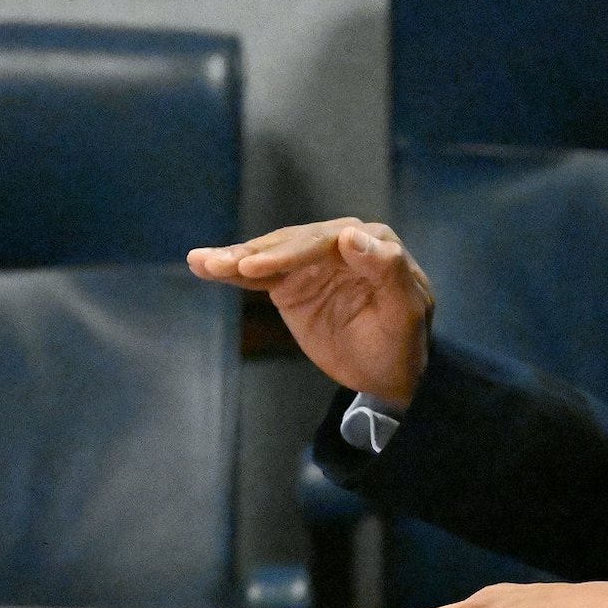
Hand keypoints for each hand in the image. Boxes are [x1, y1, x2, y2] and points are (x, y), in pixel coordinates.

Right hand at [188, 219, 433, 404]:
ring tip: (204, 262)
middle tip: (229, 266)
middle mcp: (342, 242)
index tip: (264, 265)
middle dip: (260, 254)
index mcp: (375, 243)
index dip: (297, 252)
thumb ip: (388, 272)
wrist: (388, 372)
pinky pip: (258, 275)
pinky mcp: (291, 282)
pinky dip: (230, 270)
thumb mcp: (407, 313)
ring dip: (236, 258)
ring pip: (271, 255)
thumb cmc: (404, 343)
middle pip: (295, 243)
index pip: (331, 242)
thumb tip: (352, 236)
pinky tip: (201, 264)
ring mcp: (313, 262)